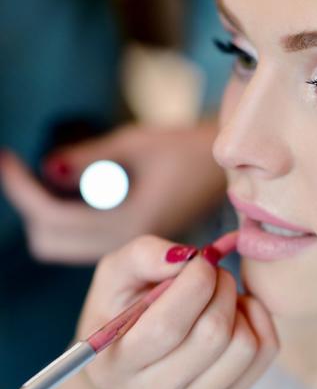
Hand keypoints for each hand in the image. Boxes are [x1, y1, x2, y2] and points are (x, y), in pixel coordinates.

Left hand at [0, 120, 224, 263]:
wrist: (222, 169)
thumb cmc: (188, 150)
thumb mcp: (137, 143)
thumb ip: (90, 158)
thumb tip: (48, 167)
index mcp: (130, 222)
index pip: (54, 216)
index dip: (23, 188)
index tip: (8, 159)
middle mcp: (126, 242)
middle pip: (49, 240)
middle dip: (34, 206)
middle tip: (30, 169)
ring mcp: (128, 245)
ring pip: (61, 244)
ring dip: (49, 213)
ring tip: (58, 176)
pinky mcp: (129, 240)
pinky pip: (80, 239)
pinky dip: (68, 217)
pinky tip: (80, 189)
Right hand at [51, 235, 279, 388]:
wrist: (126, 369)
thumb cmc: (121, 310)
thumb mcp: (115, 275)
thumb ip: (143, 256)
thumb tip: (185, 257)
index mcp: (115, 365)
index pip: (168, 325)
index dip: (196, 281)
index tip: (200, 259)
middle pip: (212, 335)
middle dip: (221, 287)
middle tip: (213, 272)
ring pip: (243, 346)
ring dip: (239, 305)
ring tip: (219, 295)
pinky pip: (264, 352)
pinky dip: (258, 320)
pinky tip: (236, 312)